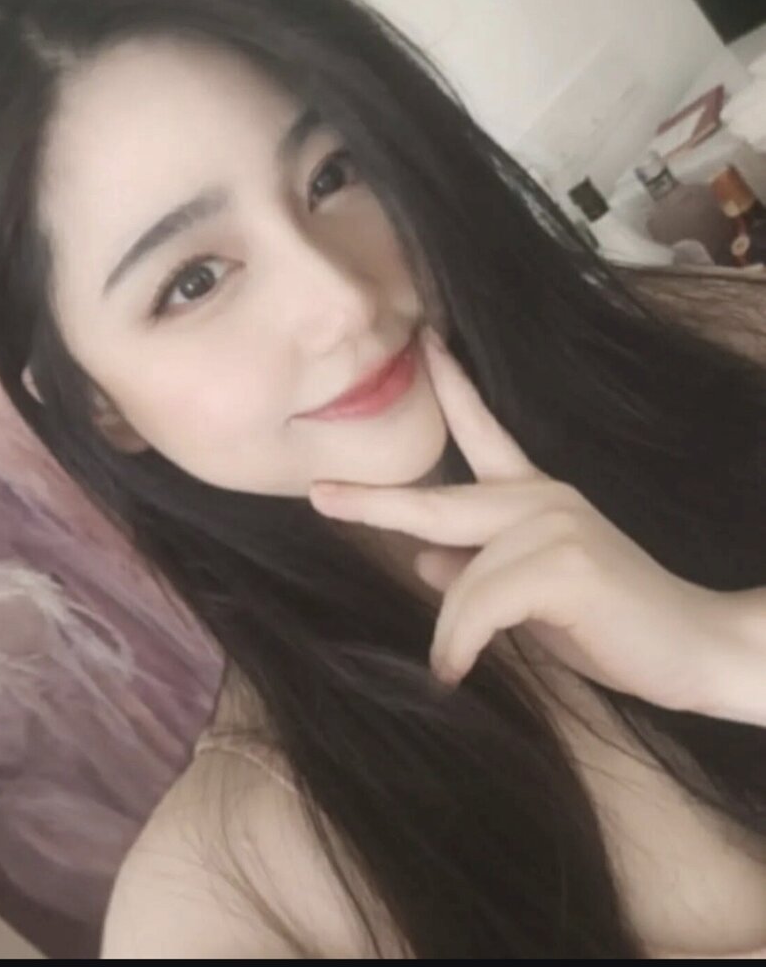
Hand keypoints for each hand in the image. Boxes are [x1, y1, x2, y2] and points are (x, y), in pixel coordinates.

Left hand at [308, 325, 717, 710]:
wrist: (695, 648)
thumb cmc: (610, 622)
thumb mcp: (531, 592)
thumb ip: (477, 568)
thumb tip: (420, 557)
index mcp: (533, 496)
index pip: (484, 431)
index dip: (451, 387)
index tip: (424, 341)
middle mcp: (540, 498)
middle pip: (438, 502)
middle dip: (374, 502)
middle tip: (319, 496)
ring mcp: (553, 525)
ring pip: (460, 576)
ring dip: (450, 632)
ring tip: (448, 670)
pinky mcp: (564, 564)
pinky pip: (480, 605)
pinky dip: (460, 643)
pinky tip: (454, 672)